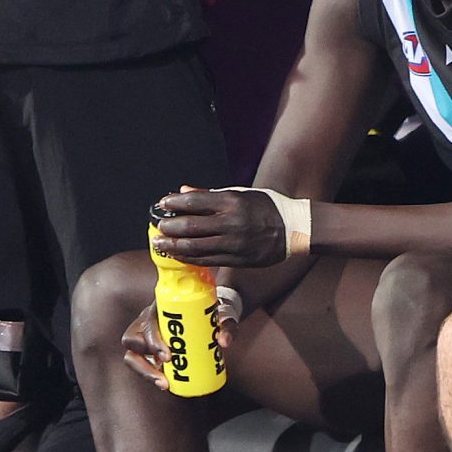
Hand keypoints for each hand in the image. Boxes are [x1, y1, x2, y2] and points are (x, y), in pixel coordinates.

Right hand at [119, 277, 237, 391]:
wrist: (209, 311)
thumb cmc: (211, 312)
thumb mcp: (221, 316)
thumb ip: (227, 326)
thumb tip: (224, 342)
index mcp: (161, 307)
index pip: (148, 321)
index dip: (153, 340)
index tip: (169, 357)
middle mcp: (148, 320)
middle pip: (131, 340)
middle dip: (144, 362)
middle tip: (164, 377)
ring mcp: (146, 335)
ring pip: (132, 355)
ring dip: (144, 372)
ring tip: (163, 384)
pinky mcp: (149, 349)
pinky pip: (141, 363)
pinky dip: (151, 374)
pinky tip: (164, 384)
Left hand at [150, 185, 287, 268]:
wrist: (293, 230)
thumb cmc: (266, 207)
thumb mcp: (241, 193)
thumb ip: (210, 195)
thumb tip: (182, 191)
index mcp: (232, 201)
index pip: (194, 202)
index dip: (173, 204)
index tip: (162, 204)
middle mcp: (231, 222)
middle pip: (190, 227)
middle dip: (169, 228)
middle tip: (158, 227)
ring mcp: (234, 243)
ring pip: (195, 247)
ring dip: (173, 247)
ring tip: (160, 245)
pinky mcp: (237, 259)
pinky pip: (206, 260)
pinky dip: (189, 257)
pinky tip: (179, 255)